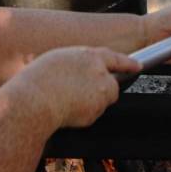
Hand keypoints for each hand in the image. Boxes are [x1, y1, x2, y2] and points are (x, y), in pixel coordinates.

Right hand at [12, 47, 140, 127]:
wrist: (33, 100)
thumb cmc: (37, 80)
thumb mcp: (57, 60)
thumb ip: (76, 65)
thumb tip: (81, 74)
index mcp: (88, 56)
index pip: (115, 58)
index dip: (127, 63)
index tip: (137, 66)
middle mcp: (99, 72)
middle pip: (111, 85)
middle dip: (102, 92)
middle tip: (80, 95)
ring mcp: (100, 91)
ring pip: (102, 101)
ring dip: (91, 103)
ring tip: (66, 100)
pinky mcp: (96, 109)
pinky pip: (93, 114)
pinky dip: (83, 115)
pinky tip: (66, 110)